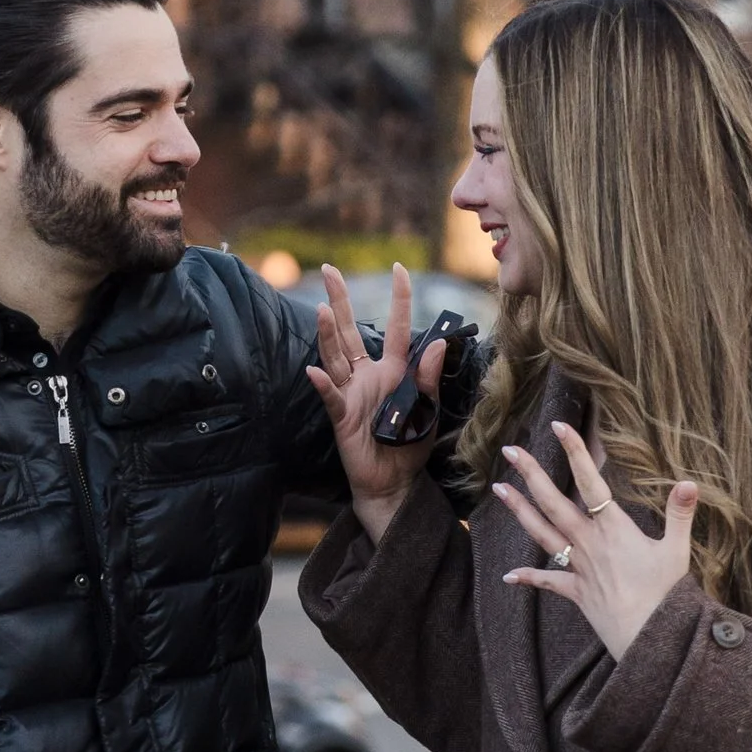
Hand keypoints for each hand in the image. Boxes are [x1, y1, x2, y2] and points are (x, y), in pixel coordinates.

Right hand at [307, 263, 448, 544]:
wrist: (394, 482)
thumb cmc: (410, 446)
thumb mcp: (429, 410)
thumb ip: (430, 378)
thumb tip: (437, 343)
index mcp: (394, 371)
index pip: (396, 327)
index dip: (398, 299)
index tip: (399, 269)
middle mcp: (368, 376)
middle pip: (350, 331)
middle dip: (340, 300)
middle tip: (329, 270)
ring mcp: (351, 394)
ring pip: (337, 356)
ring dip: (329, 334)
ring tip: (324, 310)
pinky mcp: (342, 417)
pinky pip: (331, 397)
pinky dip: (324, 385)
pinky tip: (314, 370)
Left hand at [496, 420, 698, 661]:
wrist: (649, 638)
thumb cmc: (666, 595)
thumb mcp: (678, 551)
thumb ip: (680, 514)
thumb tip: (689, 482)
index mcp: (613, 528)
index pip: (590, 482)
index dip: (575, 453)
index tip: (558, 427)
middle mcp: (589, 543)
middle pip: (554, 502)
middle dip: (531, 473)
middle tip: (510, 450)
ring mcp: (578, 567)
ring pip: (541, 533)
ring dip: (519, 510)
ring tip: (498, 489)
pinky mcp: (575, 592)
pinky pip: (548, 583)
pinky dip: (528, 578)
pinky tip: (508, 576)